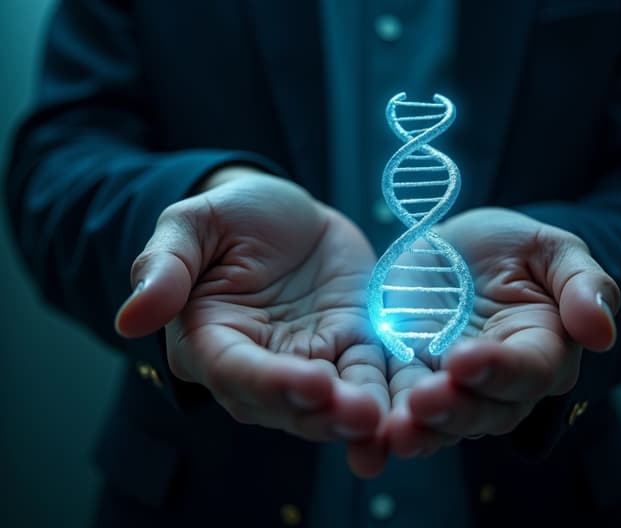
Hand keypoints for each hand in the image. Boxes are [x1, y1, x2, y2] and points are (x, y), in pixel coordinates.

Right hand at [115, 168, 388, 475]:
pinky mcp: (353, 346)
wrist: (285, 212)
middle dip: (325, 412)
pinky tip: (417, 405)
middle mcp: (262, 364)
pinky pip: (373, 374)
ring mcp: (312, 358)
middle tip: (363, 415)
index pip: (237, 372)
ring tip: (391, 424)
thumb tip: (130, 318)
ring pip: (336, 400)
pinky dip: (393, 393)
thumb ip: (165, 267)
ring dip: (363, 416)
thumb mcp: (193, 226)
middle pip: (291, 401)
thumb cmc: (231, 217)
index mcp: (213, 341)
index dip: (272, 382)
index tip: (310, 380)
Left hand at [382, 207, 619, 456]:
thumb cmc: (514, 247)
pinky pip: (406, 407)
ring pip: (447, 420)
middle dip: (456, 408)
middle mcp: (501, 379)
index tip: (464, 359)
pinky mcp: (415, 377)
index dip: (500, 369)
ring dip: (423, 429)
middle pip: (488, 409)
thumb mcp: (551, 249)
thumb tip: (602, 333)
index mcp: (542, 347)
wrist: (461, 247)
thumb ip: (582, 284)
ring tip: (396, 430)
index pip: (530, 370)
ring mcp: (456, 384)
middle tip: (423, 402)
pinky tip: (375, 430)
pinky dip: (392, 421)